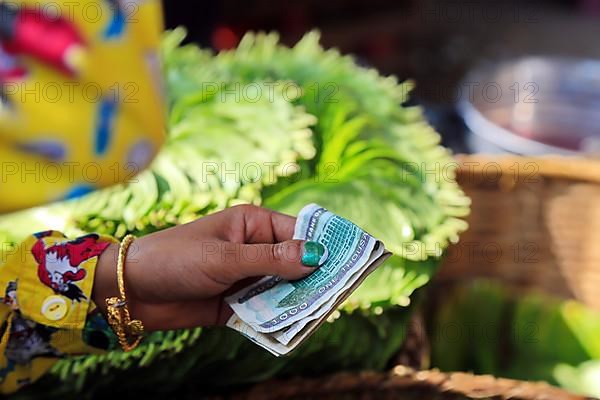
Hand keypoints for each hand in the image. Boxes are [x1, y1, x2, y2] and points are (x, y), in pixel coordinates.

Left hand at [92, 205, 318, 330]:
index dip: (324, 245)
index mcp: (254, 224)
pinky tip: (292, 329)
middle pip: (296, 263)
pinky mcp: (237, 304)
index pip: (299, 232)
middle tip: (339, 295)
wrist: (133, 291)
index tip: (352, 261)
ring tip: (319, 314)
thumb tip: (317, 254)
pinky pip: (266, 311)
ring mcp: (247, 277)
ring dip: (297, 302)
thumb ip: (271, 259)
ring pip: (284, 290)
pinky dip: (278, 319)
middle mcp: (255, 249)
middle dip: (314, 279)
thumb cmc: (176, 259)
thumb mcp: (225, 257)